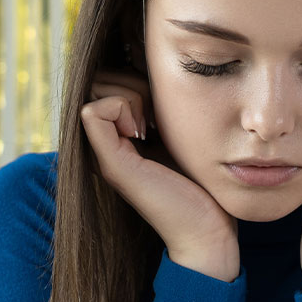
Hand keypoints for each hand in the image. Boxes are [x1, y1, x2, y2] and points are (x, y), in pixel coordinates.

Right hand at [80, 68, 239, 280]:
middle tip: (156, 116)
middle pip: (99, 80)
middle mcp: (104, 144)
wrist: (207, 230)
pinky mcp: (111, 163)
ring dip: (130, 96)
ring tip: (152, 126)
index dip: (133, 80)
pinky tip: (144, 132)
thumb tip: (154, 71)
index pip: (107, 79)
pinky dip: (121, 108)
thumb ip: (160, 109)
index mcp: (119, 137)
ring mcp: (103, 154)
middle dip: (131, 84)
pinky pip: (94, 111)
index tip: (159, 108)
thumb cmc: (200, 183)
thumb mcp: (177, 134)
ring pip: (96, 90)